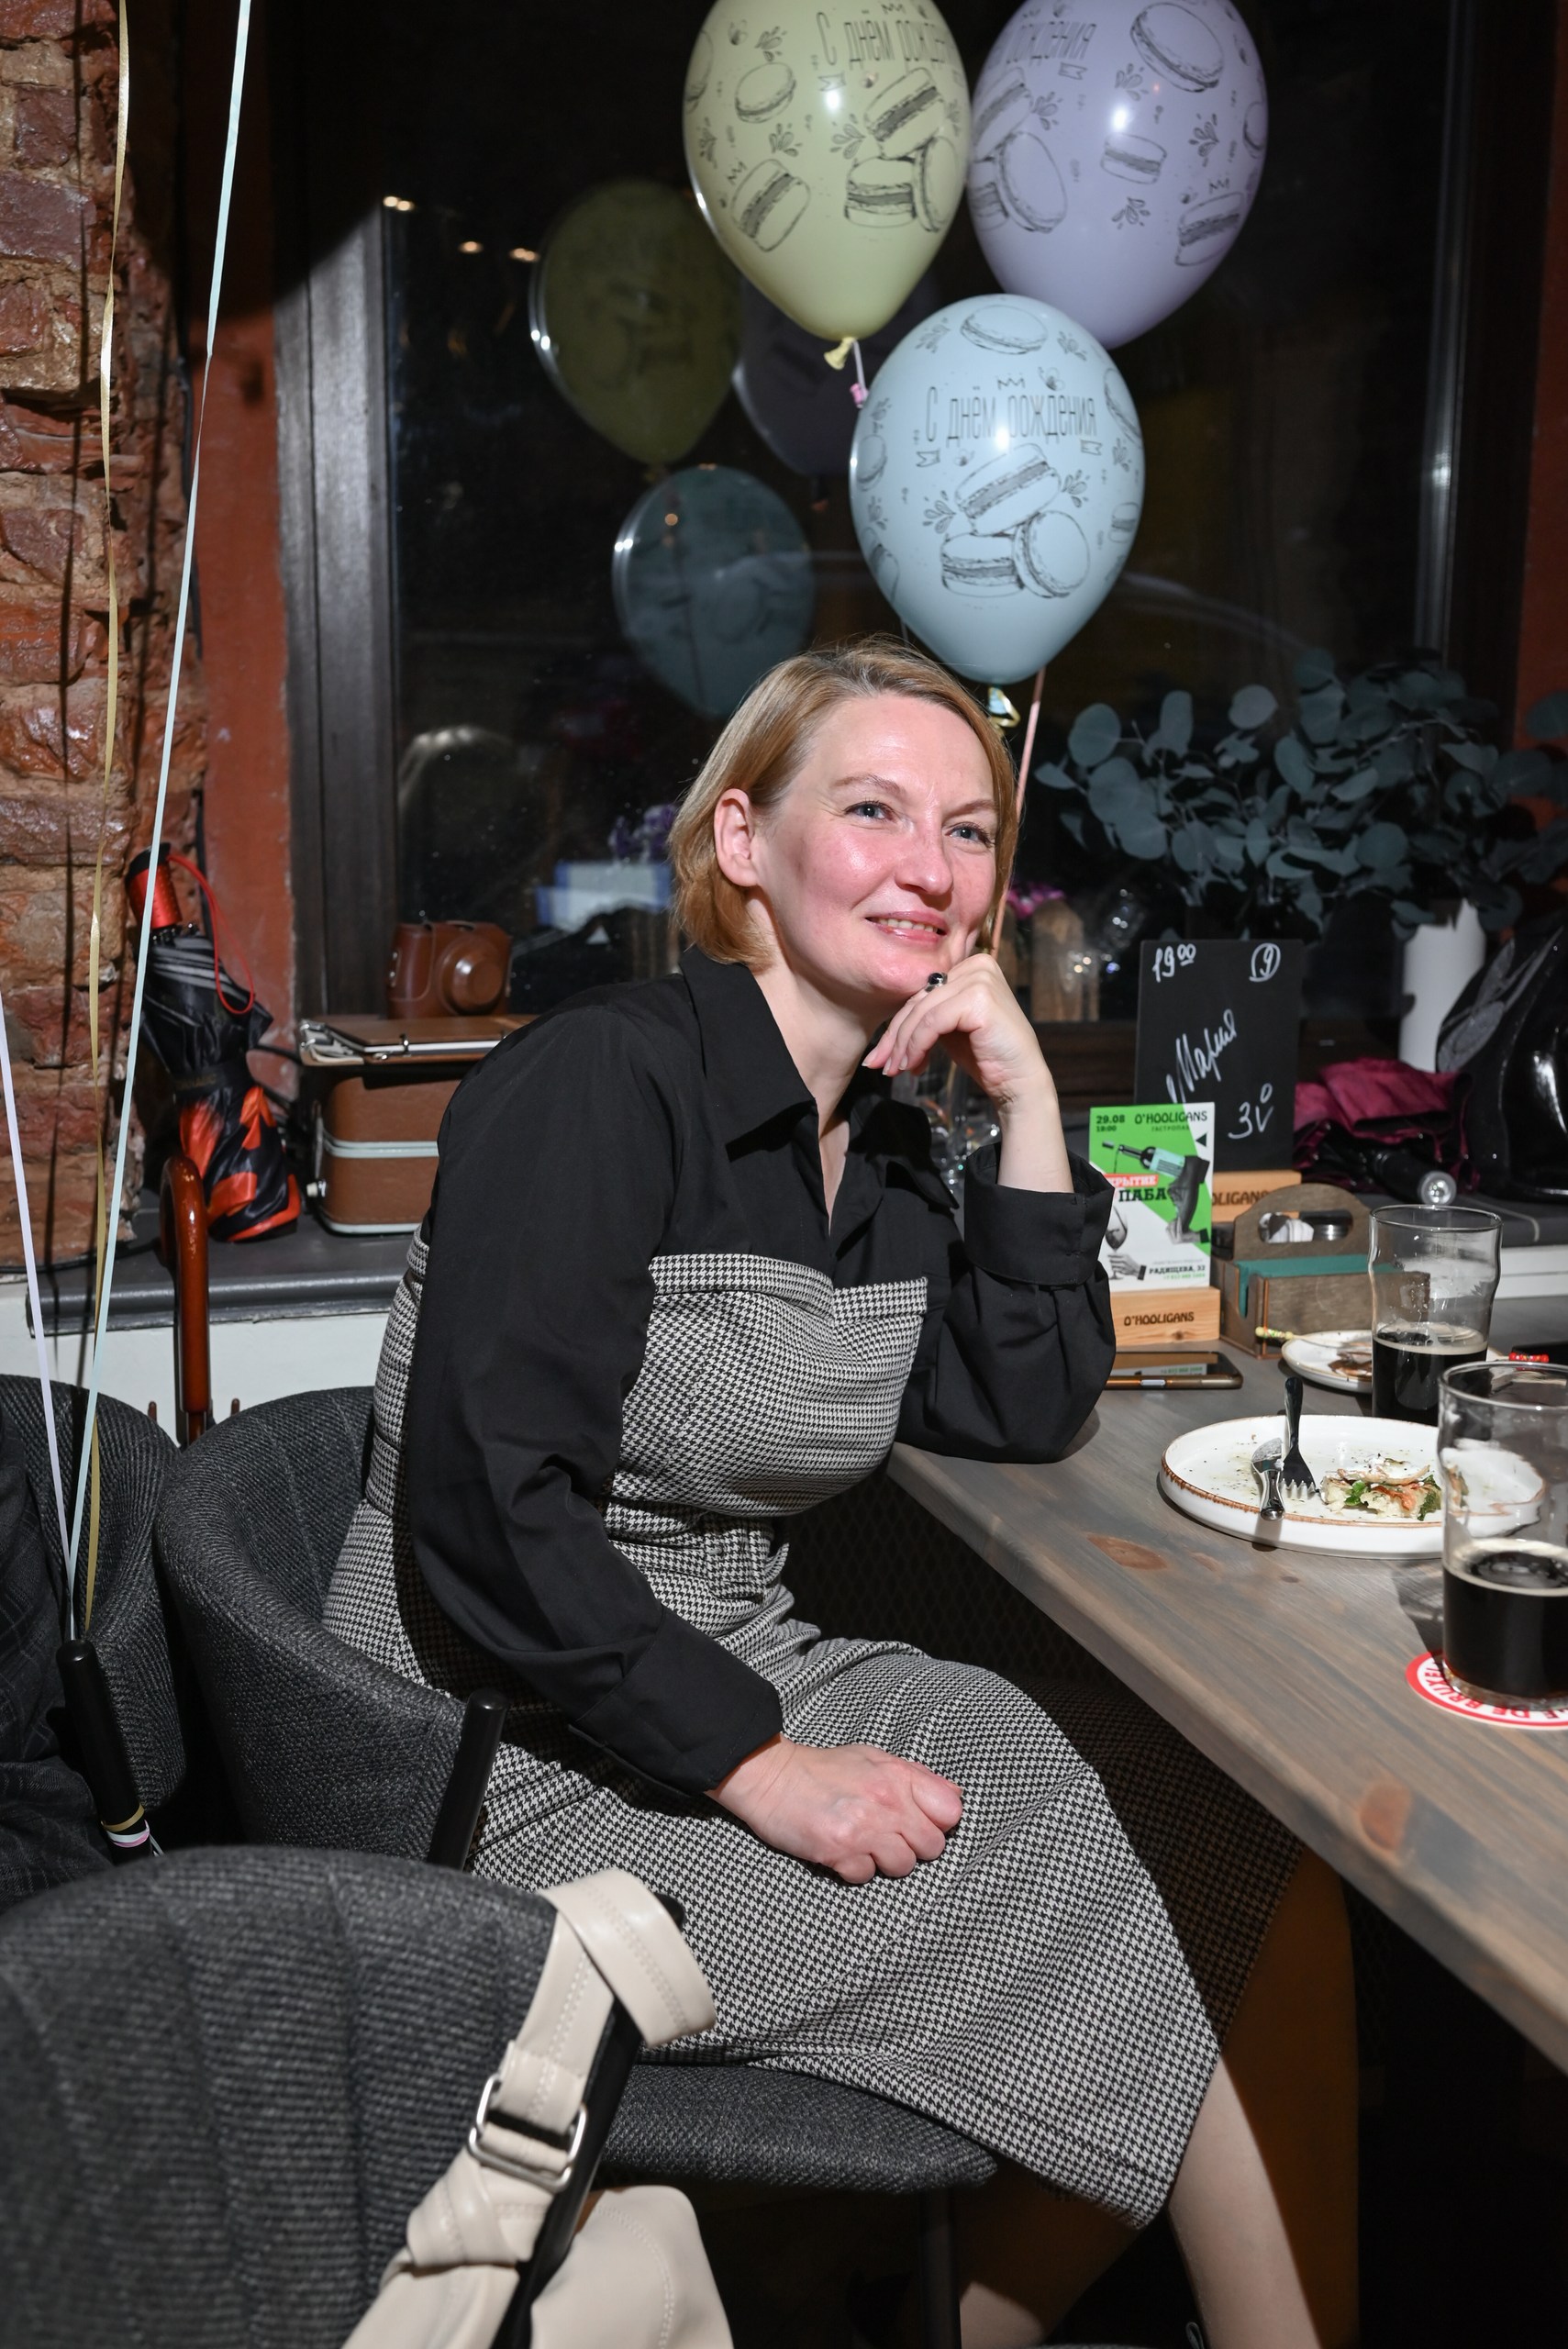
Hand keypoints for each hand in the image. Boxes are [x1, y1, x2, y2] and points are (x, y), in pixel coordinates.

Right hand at [710, 1736, 962, 1883]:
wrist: (770, 1776)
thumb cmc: (823, 1769)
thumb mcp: (874, 1758)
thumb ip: (916, 1777)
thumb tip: (955, 1795)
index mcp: (897, 1776)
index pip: (951, 1811)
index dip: (938, 1821)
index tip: (919, 1821)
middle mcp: (885, 1802)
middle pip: (932, 1847)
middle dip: (913, 1846)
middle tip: (887, 1835)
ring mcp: (862, 1828)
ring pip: (902, 1867)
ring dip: (883, 1860)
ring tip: (862, 1842)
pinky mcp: (837, 1850)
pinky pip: (865, 1876)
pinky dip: (853, 1868)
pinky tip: (841, 1850)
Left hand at [862, 954, 1071, 1192]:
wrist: (1019, 1082)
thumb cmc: (986, 1056)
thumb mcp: (950, 1028)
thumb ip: (927, 1015)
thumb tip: (888, 1030)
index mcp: (971, 966)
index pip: (923, 993)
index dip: (898, 1025)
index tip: (881, 1055)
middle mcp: (978, 965)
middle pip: (919, 1000)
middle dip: (895, 1036)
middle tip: (879, 1064)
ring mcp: (980, 979)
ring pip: (922, 1012)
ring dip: (903, 1045)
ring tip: (895, 1070)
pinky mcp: (979, 998)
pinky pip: (932, 1022)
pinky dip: (917, 1046)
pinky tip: (912, 1065)